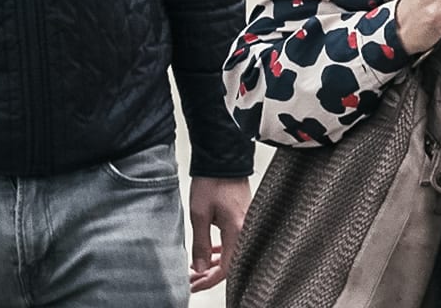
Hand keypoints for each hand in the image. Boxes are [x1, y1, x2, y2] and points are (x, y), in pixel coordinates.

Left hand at [188, 175, 250, 292]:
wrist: (223, 157)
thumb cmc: (212, 181)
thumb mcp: (199, 215)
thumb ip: (200, 244)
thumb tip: (199, 268)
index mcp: (237, 230)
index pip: (227, 268)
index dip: (209, 280)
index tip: (194, 284)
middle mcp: (246, 229)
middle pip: (232, 263)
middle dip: (211, 274)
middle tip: (193, 279)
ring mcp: (247, 223)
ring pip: (233, 252)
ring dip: (215, 262)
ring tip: (198, 268)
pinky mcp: (244, 217)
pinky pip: (235, 241)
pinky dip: (222, 250)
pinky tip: (211, 251)